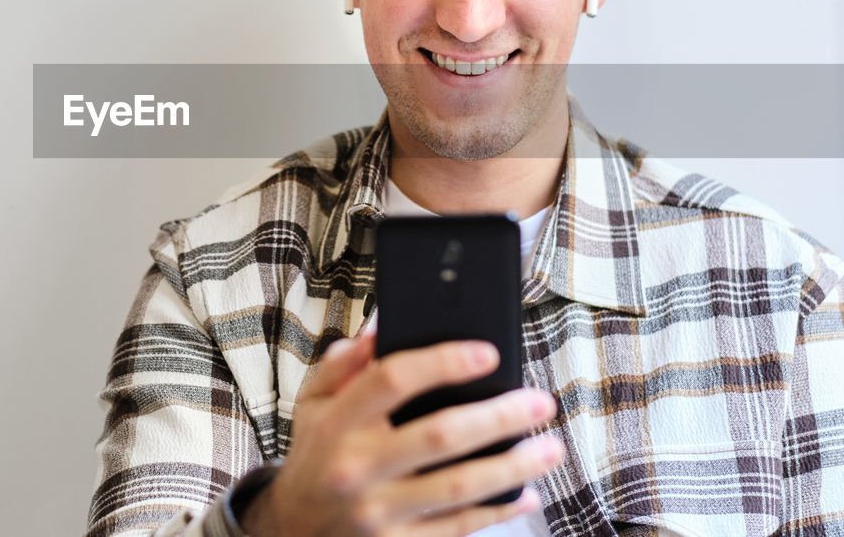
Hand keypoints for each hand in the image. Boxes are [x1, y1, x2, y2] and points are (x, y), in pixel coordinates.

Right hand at [241, 332, 560, 535]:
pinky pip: (457, 528)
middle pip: (439, 435)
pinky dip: (498, 510)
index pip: (391, 380)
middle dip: (498, 417)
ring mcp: (378, 512)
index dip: (443, 362)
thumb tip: (382, 327)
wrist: (292, 528)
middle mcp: (356, 467)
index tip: (486, 352)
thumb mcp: (313, 402)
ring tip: (551, 448)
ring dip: (513, 467)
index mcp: (337, 422)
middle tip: (539, 402)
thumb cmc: (316, 454)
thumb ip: (344, 364)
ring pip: (458, 487)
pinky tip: (527, 492)